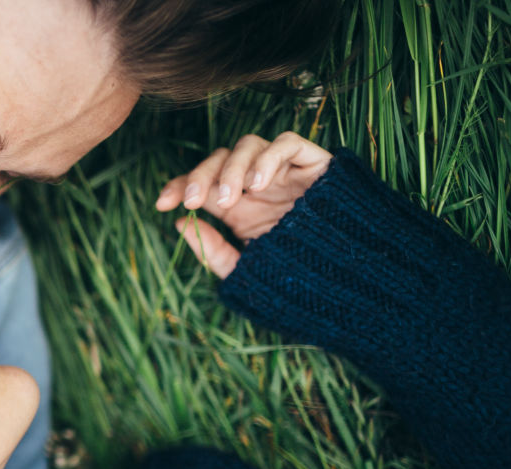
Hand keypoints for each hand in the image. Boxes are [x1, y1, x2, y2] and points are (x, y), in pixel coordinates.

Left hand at [155, 132, 332, 277]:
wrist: (348, 282)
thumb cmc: (295, 278)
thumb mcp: (245, 270)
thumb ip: (212, 251)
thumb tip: (179, 223)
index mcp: (238, 207)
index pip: (201, 183)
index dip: (179, 186)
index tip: (162, 203)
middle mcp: (257, 184)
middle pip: (220, 158)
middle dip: (201, 175)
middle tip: (196, 201)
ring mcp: (285, 172)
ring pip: (249, 144)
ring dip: (232, 168)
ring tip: (231, 198)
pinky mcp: (314, 164)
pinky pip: (288, 143)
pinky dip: (269, 157)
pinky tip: (259, 184)